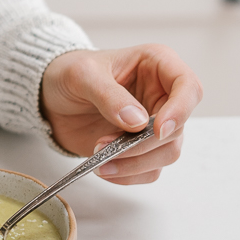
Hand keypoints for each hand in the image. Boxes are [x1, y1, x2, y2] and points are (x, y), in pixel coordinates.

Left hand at [40, 45, 202, 184]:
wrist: (50, 96)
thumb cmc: (69, 72)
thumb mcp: (82, 74)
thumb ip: (109, 94)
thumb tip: (137, 122)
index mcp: (157, 64)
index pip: (188, 86)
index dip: (180, 110)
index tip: (158, 129)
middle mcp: (162, 95)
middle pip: (177, 128)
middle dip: (144, 144)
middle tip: (108, 146)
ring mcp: (154, 124)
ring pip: (167, 153)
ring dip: (135, 162)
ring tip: (100, 159)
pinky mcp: (142, 148)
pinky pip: (149, 169)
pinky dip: (129, 174)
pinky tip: (104, 168)